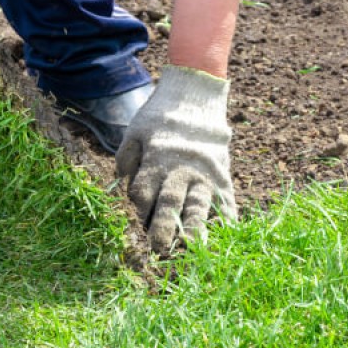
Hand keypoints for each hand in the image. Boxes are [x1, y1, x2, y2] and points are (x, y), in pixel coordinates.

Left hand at [116, 65, 236, 256]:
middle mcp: (181, 170)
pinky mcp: (222, 176)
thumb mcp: (135, 131)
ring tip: (191, 249)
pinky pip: (226, 202)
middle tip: (157, 251)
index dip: (135, 214)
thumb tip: (121, 184)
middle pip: (170, 204)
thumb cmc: (160, 116)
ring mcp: (205, 174)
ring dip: (195, 230)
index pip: (142, 193)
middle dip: (162, 229)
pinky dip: (226, 221)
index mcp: (156, 160)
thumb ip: (126, 158)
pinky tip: (225, 238)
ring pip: (198, 206)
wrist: (197, 96)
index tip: (129, 231)